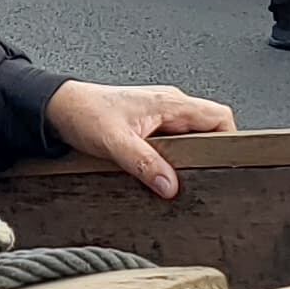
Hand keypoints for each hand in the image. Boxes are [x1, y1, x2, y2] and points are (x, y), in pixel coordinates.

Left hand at [42, 81, 238, 197]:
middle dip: (212, 153)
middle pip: (210, 128)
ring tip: (183, 178)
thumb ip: (144, 164)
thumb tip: (169, 185)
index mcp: (170, 103)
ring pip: (192, 135)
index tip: (228, 163)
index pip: (220, 116)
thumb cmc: (84, 112)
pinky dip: (175, 157)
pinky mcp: (148, 124)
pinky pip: (175, 140)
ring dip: (190, 156)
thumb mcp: (115, 142)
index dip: (231, 139)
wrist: (58, 107)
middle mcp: (169, 106)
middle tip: (205, 177)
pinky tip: (163, 172)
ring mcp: (160, 115)